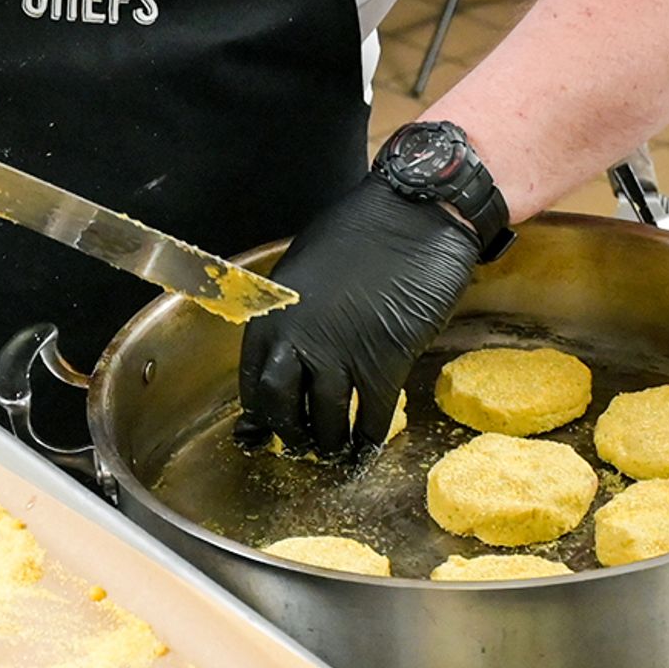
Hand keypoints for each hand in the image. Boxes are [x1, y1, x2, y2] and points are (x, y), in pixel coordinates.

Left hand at [238, 172, 484, 456]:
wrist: (415, 214)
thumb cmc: (362, 230)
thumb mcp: (306, 266)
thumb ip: (294, 309)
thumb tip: (292, 342)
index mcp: (273, 313)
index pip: (254, 382)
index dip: (261, 413)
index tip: (266, 430)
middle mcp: (298, 339)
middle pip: (282, 408)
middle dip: (291, 434)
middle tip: (303, 445)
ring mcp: (341, 354)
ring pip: (326, 421)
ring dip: (330, 444)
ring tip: (335, 453)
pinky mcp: (385, 363)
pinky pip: (370, 416)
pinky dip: (368, 438)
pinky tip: (370, 446)